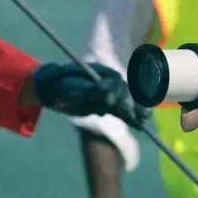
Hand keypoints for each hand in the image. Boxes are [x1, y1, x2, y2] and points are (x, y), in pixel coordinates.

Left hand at [31, 63, 146, 127]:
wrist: (53, 92)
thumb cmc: (61, 85)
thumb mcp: (72, 87)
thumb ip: (89, 88)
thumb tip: (106, 87)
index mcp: (101, 72)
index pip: (114, 80)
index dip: (115, 91)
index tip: (110, 103)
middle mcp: (108, 82)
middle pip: (124, 91)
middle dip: (128, 102)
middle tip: (128, 114)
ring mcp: (109, 94)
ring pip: (126, 101)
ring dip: (135, 109)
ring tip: (143, 119)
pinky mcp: (108, 106)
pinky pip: (121, 111)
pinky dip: (130, 118)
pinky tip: (139, 125)